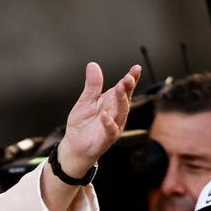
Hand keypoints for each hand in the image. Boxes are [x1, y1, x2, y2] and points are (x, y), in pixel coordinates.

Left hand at [59, 62, 140, 176]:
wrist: (74, 146)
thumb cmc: (83, 124)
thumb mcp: (86, 101)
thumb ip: (92, 85)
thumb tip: (93, 64)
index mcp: (112, 103)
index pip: (124, 89)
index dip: (131, 79)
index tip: (136, 68)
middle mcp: (116, 114)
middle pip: (125, 100)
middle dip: (127, 88)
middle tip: (128, 78)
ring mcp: (113, 127)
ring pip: (121, 113)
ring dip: (122, 101)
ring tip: (121, 89)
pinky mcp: (105, 139)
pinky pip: (109, 131)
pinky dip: (108, 123)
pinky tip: (105, 115)